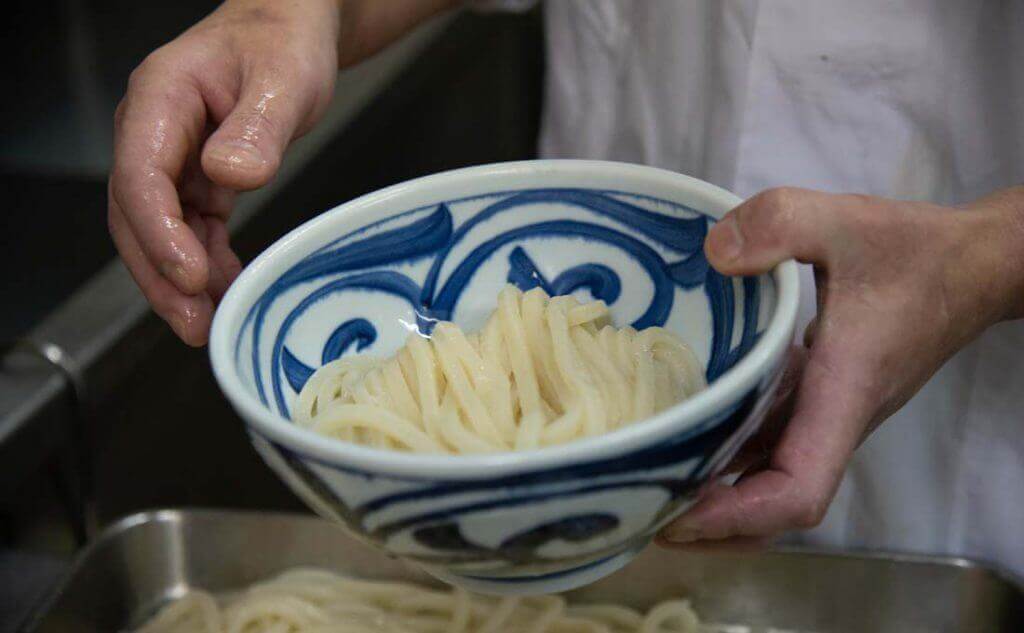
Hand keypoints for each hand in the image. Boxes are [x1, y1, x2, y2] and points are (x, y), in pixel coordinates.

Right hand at [108, 0, 340, 344]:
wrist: (290, 33)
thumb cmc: (283, 43)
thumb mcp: (282, 78)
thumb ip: (258, 126)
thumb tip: (231, 173)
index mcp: (161, 99)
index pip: (140, 174)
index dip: (158, 231)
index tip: (188, 274)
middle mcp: (155, 132)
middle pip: (136, 214)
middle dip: (160, 274)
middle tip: (193, 324)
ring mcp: (172, 158)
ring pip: (160, 231)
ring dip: (180, 280)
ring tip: (211, 323)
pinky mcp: (196, 179)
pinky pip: (191, 230)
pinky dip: (206, 264)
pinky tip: (227, 291)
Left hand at [659, 186, 1023, 545]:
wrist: (970, 266)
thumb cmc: (915, 250)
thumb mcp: (844, 220)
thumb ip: (780, 224)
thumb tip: (713, 254)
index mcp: (842, 395)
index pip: (798, 491)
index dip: (738, 515)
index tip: (680, 514)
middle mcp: (833, 420)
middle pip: (773, 508)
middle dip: (711, 525)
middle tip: (638, 507)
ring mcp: (826, 413)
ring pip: (769, 479)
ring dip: (715, 494)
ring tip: (645, 479)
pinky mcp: (820, 398)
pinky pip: (771, 443)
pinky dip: (729, 453)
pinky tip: (684, 429)